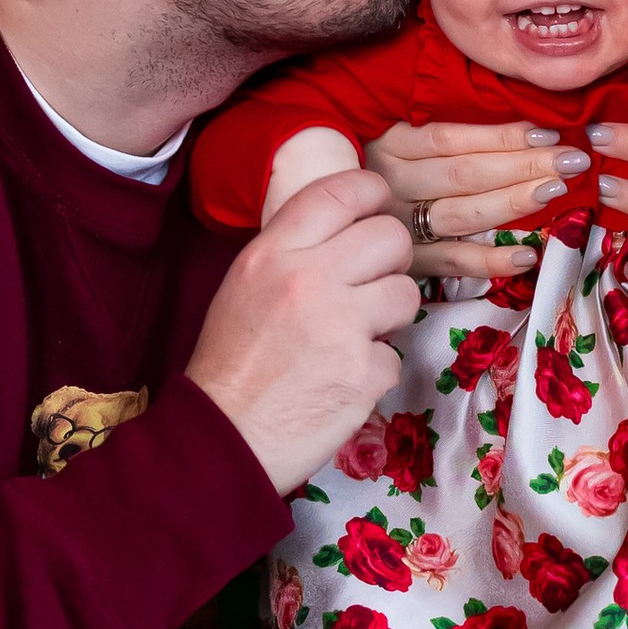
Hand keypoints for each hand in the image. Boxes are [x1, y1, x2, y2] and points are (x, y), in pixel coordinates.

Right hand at [186, 167, 422, 494]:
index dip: (372, 192)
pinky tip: (343, 380)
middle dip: (392, 259)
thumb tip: (347, 232)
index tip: (380, 205)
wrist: (222, 436)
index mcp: (272, 254)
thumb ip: (292, 254)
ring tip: (357, 334)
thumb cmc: (230, 364)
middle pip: (390, 237)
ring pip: (405, 293)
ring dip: (390, 314)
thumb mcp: (245, 286)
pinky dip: (374, 370)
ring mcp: (340, 326)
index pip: (340, 192)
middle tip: (375, 280)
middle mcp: (308, 280)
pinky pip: (394, 355)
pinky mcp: (363, 372)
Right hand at [361, 116, 586, 281]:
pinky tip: (526, 256)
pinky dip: (489, 261)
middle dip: (524, 165)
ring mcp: (395, 226)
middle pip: (464, 174)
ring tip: (555, 191)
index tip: (549, 131)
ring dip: (512, 203)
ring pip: (461, 215)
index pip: (453, 138)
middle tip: (572, 160)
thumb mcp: (392, 129)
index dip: (503, 136)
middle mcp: (390, 183)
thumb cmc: (372, 160)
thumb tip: (515, 116)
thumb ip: (438, 124)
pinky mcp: (404, 263)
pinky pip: (451, 263)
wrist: (326, 218)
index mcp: (389, 142)